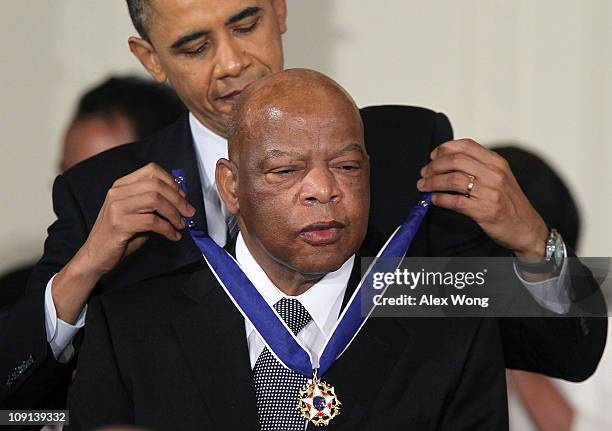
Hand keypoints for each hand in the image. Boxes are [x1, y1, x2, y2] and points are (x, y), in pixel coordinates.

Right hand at [81, 162, 195, 275]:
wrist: (96, 256)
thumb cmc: (120, 235)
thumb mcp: (138, 213)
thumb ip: (154, 203)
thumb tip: (181, 198)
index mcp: (122, 185)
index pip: (152, 170)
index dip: (172, 182)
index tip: (183, 196)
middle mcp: (118, 192)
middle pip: (156, 185)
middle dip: (178, 199)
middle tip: (188, 212)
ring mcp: (117, 207)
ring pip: (155, 200)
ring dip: (174, 214)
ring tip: (180, 225)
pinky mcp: (119, 224)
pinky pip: (152, 221)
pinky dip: (168, 229)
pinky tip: (173, 236)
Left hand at [417, 139, 548, 258]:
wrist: (527, 228)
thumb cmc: (509, 202)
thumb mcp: (500, 177)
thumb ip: (479, 166)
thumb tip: (448, 160)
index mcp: (497, 162)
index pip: (466, 145)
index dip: (444, 148)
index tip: (432, 156)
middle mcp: (495, 174)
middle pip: (456, 161)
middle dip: (434, 166)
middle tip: (424, 173)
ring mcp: (490, 192)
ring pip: (453, 180)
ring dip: (433, 182)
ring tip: (424, 186)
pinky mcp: (485, 211)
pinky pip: (456, 201)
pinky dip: (440, 199)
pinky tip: (434, 200)